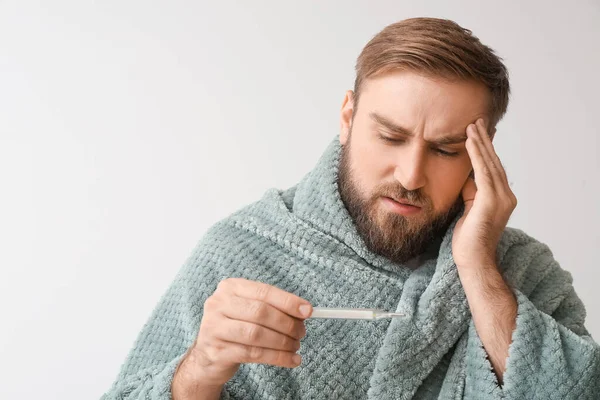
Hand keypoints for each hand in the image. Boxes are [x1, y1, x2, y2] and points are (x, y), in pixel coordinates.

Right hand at [173, 278, 311, 390]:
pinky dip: (277, 357)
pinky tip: (291, 360)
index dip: (288, 301)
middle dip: (287, 324)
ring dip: (282, 342)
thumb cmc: (235, 327)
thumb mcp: (248, 310)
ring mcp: (214, 328)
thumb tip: (304, 311)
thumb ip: (272, 307)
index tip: (308, 311)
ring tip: (295, 346)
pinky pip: (253, 354)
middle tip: (301, 332)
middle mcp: (218, 304)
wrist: (207, 355)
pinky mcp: (217, 351)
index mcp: (230, 287)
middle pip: (261, 312)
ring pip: (257, 334)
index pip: (264, 291)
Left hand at [452, 118, 517, 269]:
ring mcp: (501, 199)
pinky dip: (476, 156)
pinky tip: (470, 142)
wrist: (474, 260)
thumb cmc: (468, 240)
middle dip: (485, 140)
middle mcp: (506, 196)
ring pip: (489, 164)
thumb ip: (470, 192)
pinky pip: (483, 172)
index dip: (486, 150)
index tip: (479, 133)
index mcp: (501, 198)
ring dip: (480, 143)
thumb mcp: (468, 209)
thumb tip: (466, 176)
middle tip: (478, 121)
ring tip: (472, 126)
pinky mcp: (490, 201)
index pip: (493, 168)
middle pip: (494, 162)